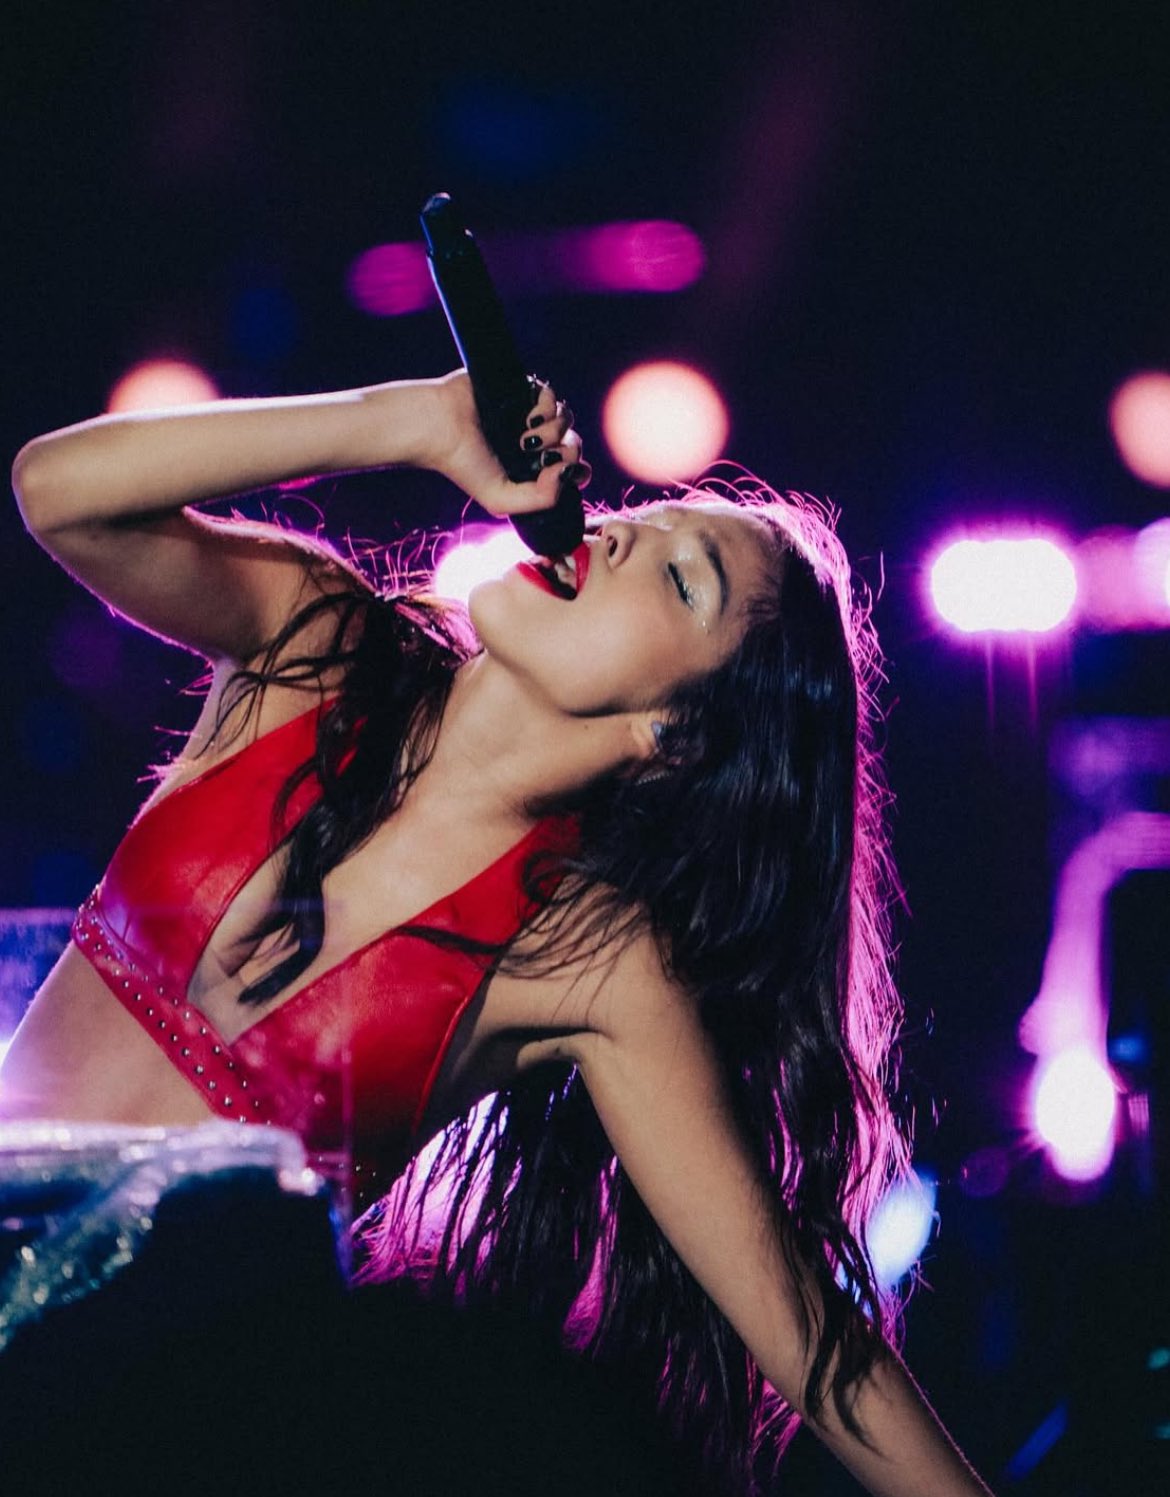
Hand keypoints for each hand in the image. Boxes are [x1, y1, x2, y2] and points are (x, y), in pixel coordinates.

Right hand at [415, 370, 590, 518]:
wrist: (440, 428)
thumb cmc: (464, 465)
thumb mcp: (500, 499)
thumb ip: (540, 500)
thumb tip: (567, 473)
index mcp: (532, 469)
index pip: (573, 470)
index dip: (578, 471)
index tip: (564, 472)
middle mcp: (536, 443)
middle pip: (574, 444)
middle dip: (567, 452)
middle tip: (542, 456)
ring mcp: (530, 416)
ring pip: (566, 419)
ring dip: (554, 431)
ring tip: (526, 438)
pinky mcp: (523, 391)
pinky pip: (551, 396)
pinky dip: (546, 407)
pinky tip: (527, 419)